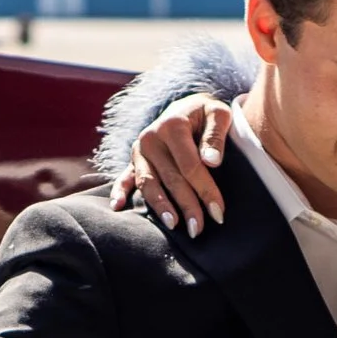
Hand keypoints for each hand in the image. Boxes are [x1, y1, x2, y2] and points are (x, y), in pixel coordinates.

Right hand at [112, 95, 235, 230]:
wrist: (186, 107)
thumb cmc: (205, 114)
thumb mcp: (218, 114)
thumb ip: (216, 135)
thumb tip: (212, 162)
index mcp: (172, 126)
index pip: (190, 166)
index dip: (205, 190)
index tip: (219, 212)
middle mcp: (151, 138)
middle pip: (171, 179)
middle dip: (187, 206)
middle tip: (199, 230)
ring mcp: (140, 150)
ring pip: (149, 183)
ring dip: (160, 206)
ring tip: (173, 225)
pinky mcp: (134, 160)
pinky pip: (124, 177)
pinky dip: (119, 191)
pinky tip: (117, 207)